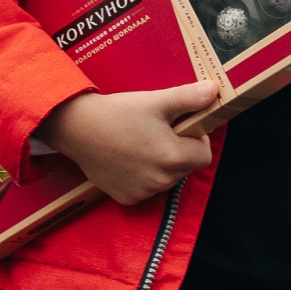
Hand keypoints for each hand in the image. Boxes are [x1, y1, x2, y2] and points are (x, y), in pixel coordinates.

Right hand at [34, 82, 217, 206]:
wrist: (76, 128)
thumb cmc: (118, 112)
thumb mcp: (156, 101)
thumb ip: (189, 98)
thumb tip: (214, 91)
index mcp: (173, 158)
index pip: (204, 154)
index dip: (195, 138)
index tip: (178, 126)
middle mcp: (161, 181)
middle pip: (185, 167)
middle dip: (178, 150)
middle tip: (157, 130)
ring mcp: (143, 193)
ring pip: (166, 178)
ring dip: (161, 164)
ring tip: (139, 142)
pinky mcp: (126, 198)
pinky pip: (146, 188)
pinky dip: (142, 176)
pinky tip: (127, 157)